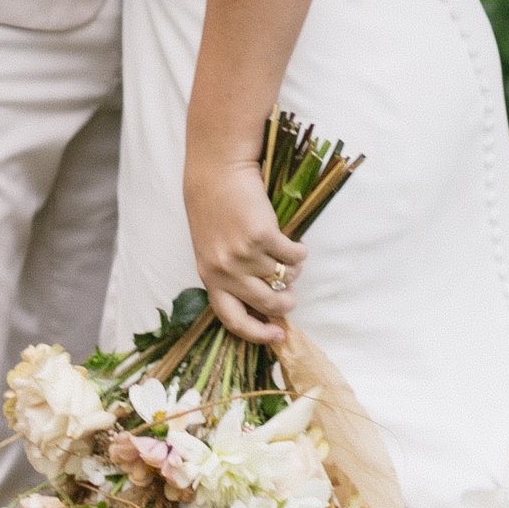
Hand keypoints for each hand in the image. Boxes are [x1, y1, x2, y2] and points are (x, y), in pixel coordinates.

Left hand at [184, 141, 305, 348]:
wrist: (217, 172)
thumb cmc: (214, 209)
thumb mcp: (212, 248)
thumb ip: (229, 274)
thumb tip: (263, 300)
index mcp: (209, 276)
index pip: (232, 319)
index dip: (257, 333)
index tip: (277, 335)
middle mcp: (225, 270)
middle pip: (266, 303)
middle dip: (286, 303)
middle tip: (292, 296)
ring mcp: (244, 253)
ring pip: (284, 278)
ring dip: (293, 271)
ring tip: (292, 259)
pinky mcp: (263, 235)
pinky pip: (292, 255)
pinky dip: (299, 252)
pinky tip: (297, 245)